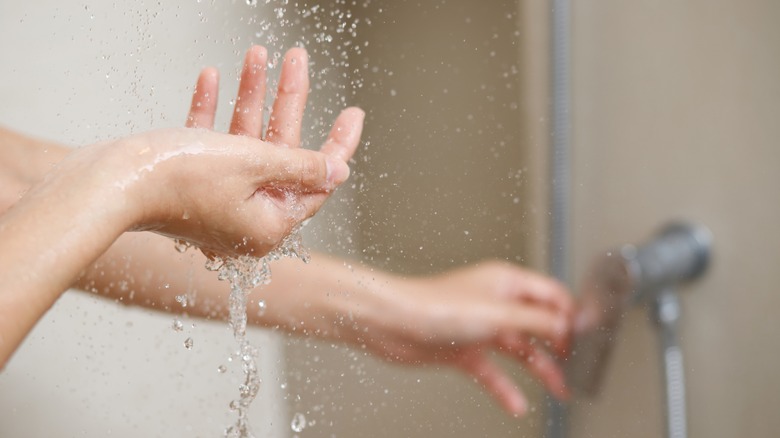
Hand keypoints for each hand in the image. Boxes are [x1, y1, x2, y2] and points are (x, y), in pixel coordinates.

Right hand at [175, 45, 363, 255]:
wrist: (107, 183)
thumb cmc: (178, 179)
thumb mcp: (254, 164)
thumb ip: (301, 165)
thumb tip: (338, 172)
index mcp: (269, 225)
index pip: (316, 182)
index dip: (336, 144)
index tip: (352, 113)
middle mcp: (245, 217)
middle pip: (279, 152)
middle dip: (286, 101)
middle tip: (297, 59)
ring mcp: (215, 200)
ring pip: (244, 141)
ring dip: (249, 96)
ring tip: (257, 54)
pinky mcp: (188, 183)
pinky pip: (209, 143)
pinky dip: (213, 112)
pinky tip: (212, 78)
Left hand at [358, 261, 572, 415]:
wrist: (392, 324)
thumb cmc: (435, 306)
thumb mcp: (499, 313)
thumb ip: (538, 321)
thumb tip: (569, 325)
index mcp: (506, 283)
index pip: (551, 295)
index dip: (570, 315)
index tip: (587, 337)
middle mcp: (495, 303)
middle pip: (538, 325)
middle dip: (559, 346)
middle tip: (576, 366)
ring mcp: (479, 328)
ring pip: (519, 350)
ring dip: (540, 370)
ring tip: (559, 389)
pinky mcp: (463, 350)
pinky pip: (493, 372)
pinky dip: (506, 388)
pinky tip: (516, 403)